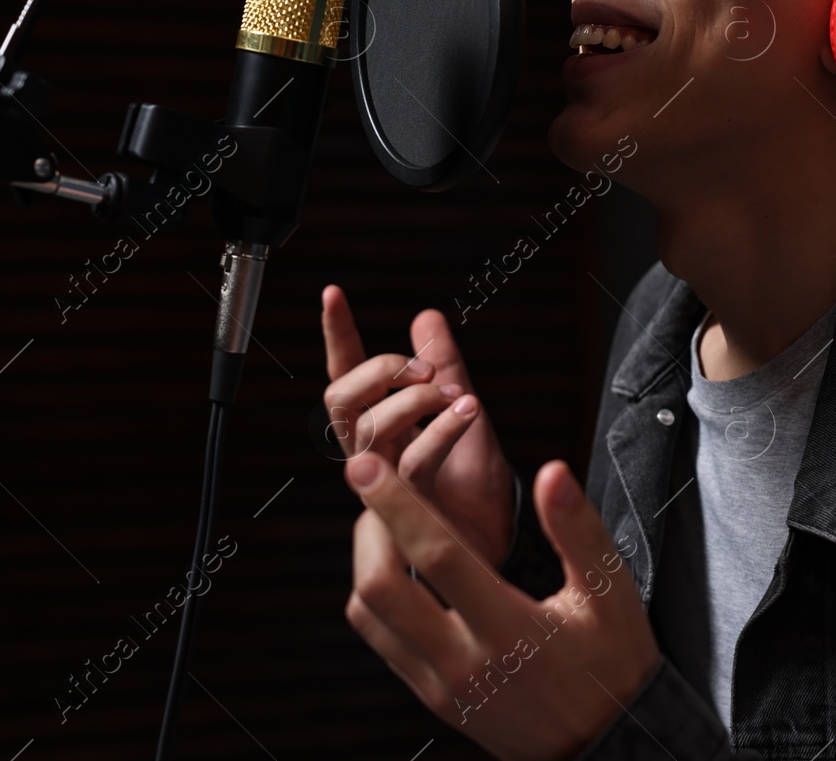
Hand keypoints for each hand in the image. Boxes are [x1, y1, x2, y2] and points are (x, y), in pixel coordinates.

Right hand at [321, 284, 514, 567]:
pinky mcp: (412, 510)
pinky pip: (414, 459)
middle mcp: (373, 457)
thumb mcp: (462, 410)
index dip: (337, 335)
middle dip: (377, 369)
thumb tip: (426, 316)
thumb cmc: (474, 487)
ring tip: (456, 396)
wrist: (502, 543)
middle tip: (423, 369)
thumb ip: (445, 367)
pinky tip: (467, 412)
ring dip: (414, 398)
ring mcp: (387, 484)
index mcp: (380, 430)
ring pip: (369, 428)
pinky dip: (442, 428)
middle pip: (340, 400)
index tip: (333, 292)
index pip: (347, 377)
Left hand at [344, 452, 660, 760]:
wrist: (609, 746)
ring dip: (367, 561)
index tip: (366, 464)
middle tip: (375, 486)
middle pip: (382, 588)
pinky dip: (377, 598)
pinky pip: (383, 642)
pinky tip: (401, 569)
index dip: (397, 505)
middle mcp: (465, 663)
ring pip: (370, 617)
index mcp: (511, 631)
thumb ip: (579, 530)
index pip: (437, 556)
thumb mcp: (611, 595)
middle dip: (369, 527)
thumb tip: (553, 471)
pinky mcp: (433, 700)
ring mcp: (442, 687)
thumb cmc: (615, 664)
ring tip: (385, 522)